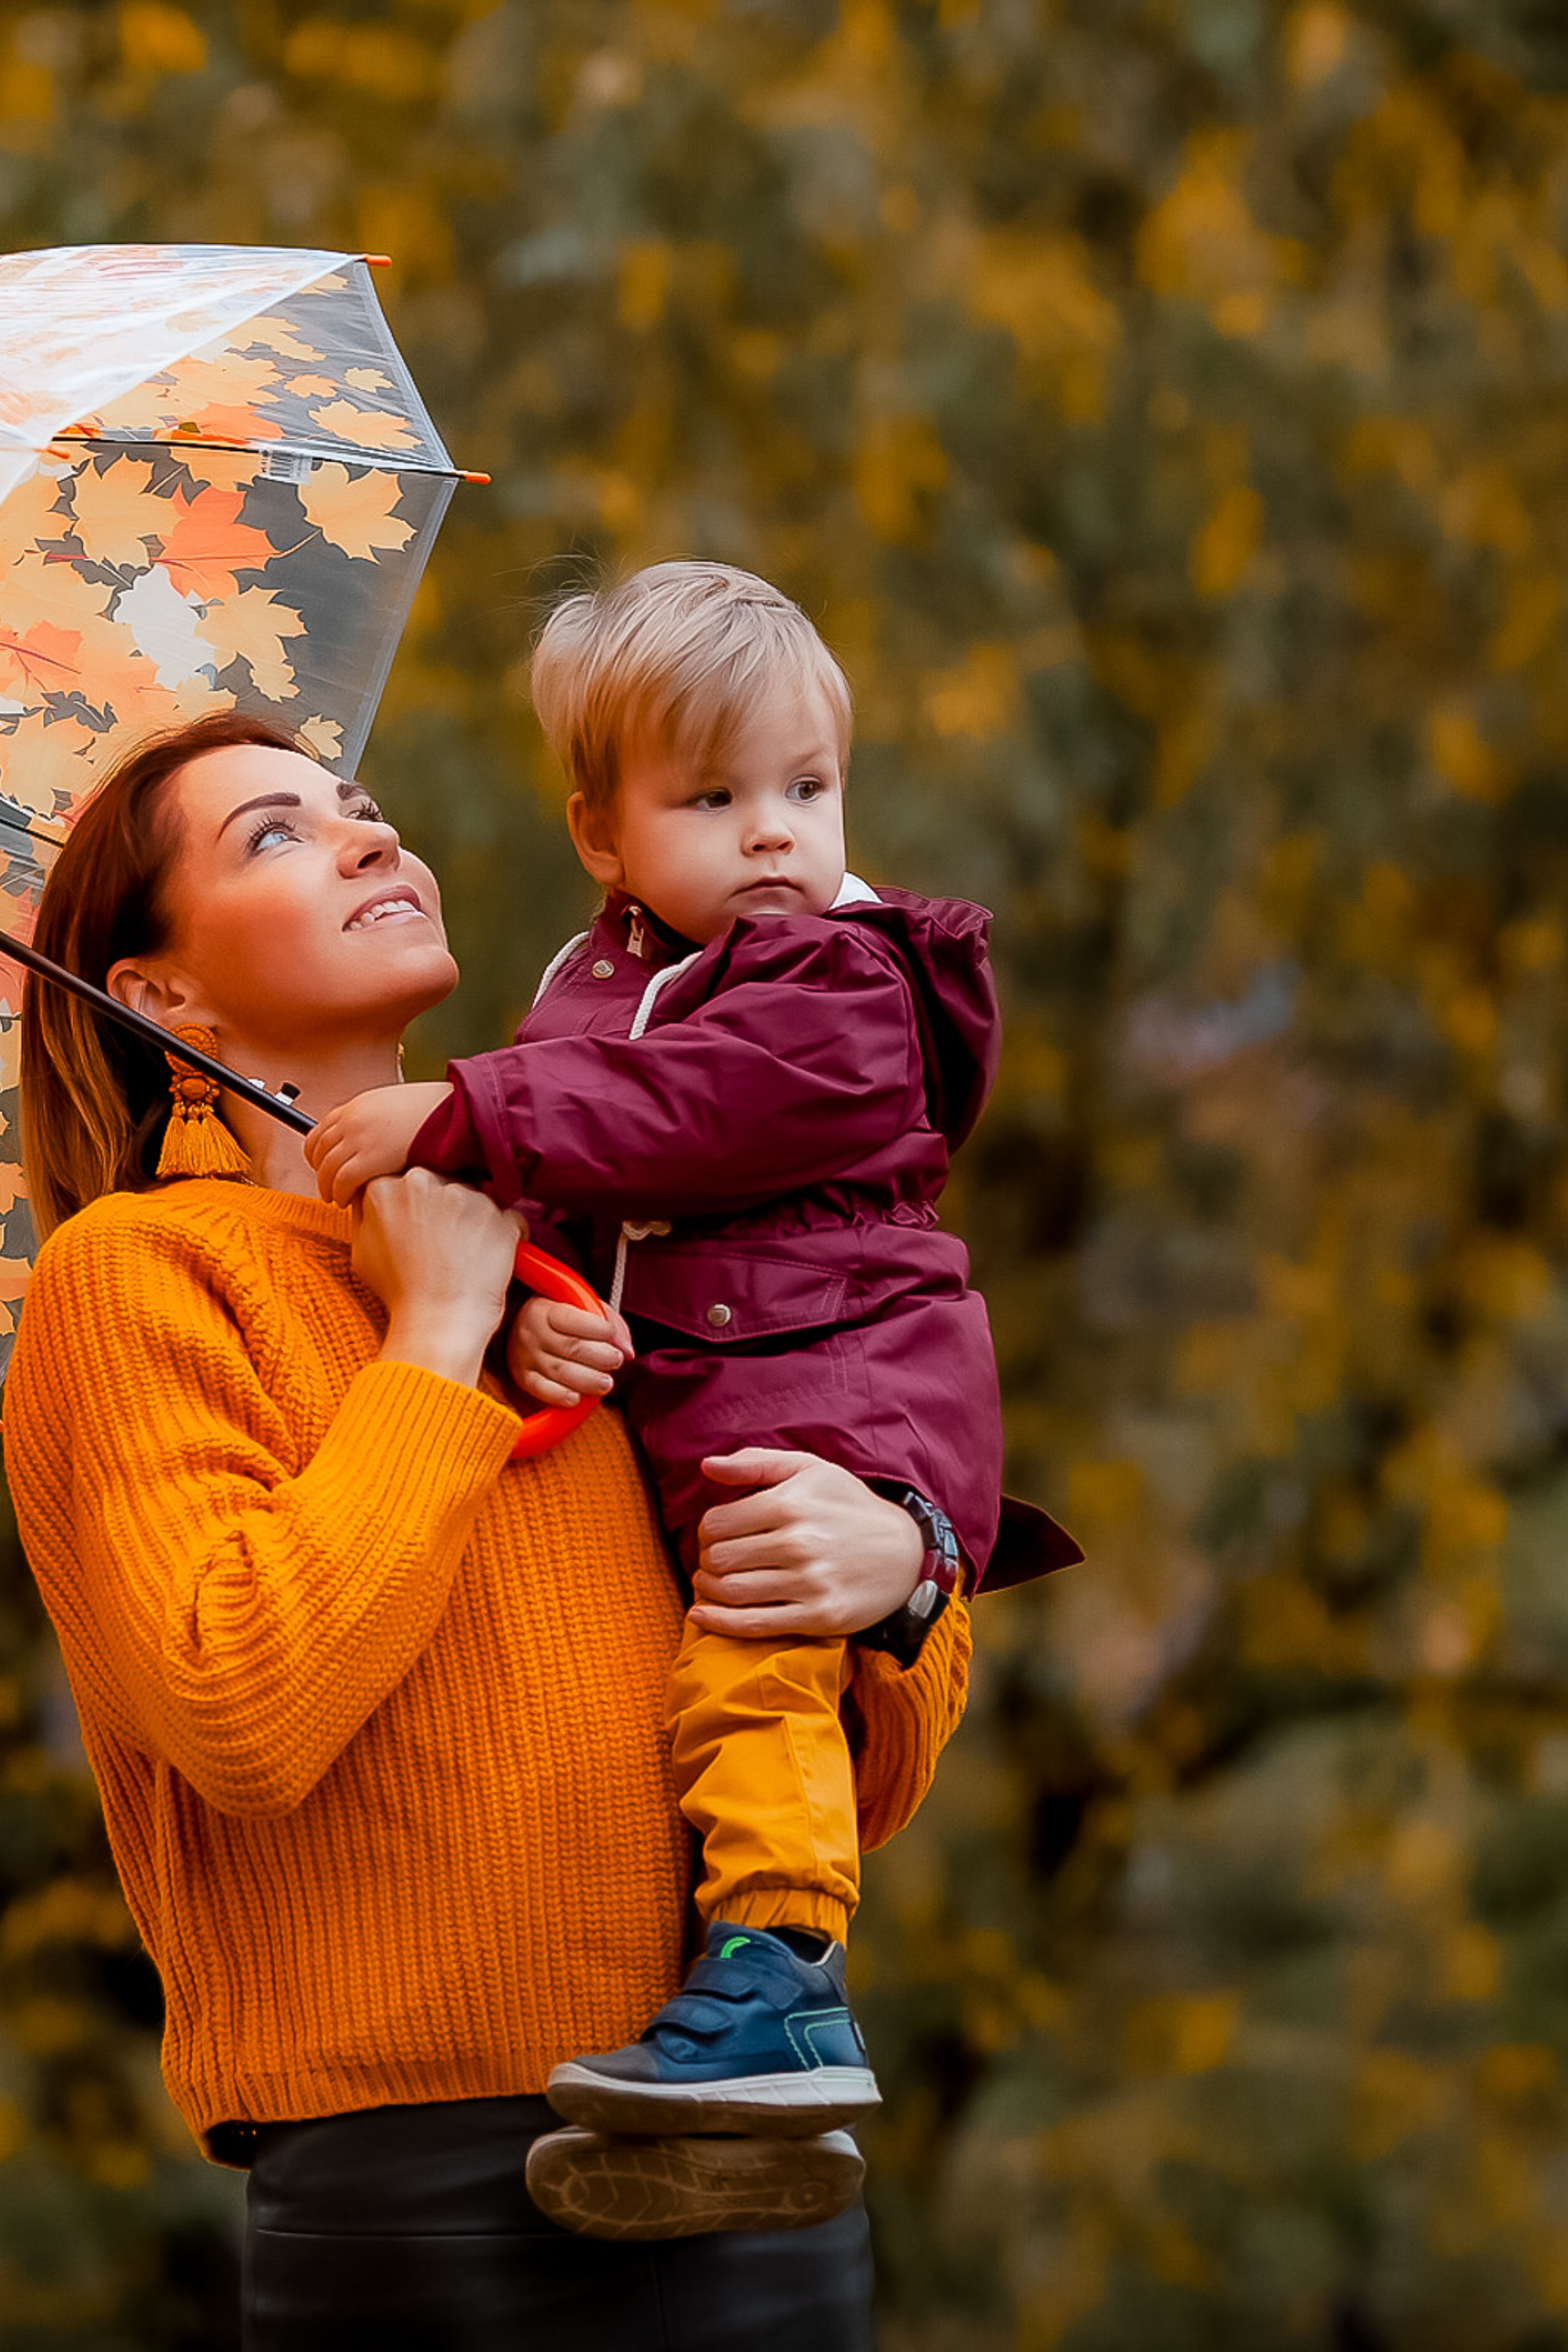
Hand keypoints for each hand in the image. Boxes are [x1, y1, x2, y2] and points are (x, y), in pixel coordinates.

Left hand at [307, 1082, 453, 1204]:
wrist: (452, 1109)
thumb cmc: (432, 1110)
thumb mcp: (394, 1105)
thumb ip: (377, 1120)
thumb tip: (376, 1136)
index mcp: (357, 1106)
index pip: (320, 1129)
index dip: (315, 1151)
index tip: (319, 1163)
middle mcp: (353, 1120)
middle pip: (319, 1150)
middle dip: (319, 1171)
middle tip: (326, 1185)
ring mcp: (359, 1139)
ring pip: (326, 1168)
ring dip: (327, 1186)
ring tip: (334, 1198)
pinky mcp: (370, 1158)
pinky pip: (342, 1180)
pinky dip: (340, 1193)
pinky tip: (346, 1200)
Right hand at [352, 1169, 523, 1387]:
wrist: (438, 1323)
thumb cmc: (398, 1293)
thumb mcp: (361, 1250)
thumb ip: (366, 1212)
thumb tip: (371, 1194)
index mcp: (384, 1187)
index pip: (403, 1181)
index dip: (412, 1207)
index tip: (417, 1230)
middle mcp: (424, 1181)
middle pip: (438, 1181)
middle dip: (442, 1208)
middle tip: (441, 1246)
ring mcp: (465, 1195)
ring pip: (471, 1196)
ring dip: (471, 1220)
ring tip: (463, 1257)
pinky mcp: (499, 1214)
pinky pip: (505, 1217)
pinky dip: (502, 1235)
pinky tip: (488, 1259)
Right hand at [507, 1294, 634, 1407]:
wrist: (518, 1328)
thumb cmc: (558, 1318)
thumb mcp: (581, 1307)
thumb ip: (609, 1321)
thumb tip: (628, 1350)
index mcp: (545, 1310)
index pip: (572, 1320)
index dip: (597, 1328)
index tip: (612, 1333)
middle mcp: (533, 1333)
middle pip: (570, 1347)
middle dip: (600, 1356)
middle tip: (617, 1360)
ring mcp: (526, 1357)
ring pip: (559, 1371)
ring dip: (588, 1380)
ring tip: (606, 1383)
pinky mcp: (524, 1378)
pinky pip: (542, 1390)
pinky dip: (560, 1396)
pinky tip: (577, 1399)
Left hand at [689, 1450, 923, 1639]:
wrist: (906, 1554)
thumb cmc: (850, 1507)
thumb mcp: (810, 1470)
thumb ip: (755, 1463)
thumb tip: (706, 1465)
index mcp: (790, 1504)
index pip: (716, 1524)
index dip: (707, 1531)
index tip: (716, 1535)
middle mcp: (798, 1543)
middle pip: (718, 1559)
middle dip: (707, 1560)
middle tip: (715, 1560)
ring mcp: (808, 1583)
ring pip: (730, 1592)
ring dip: (709, 1589)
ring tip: (711, 1583)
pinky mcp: (818, 1616)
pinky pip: (753, 1625)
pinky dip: (718, 1622)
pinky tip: (701, 1615)